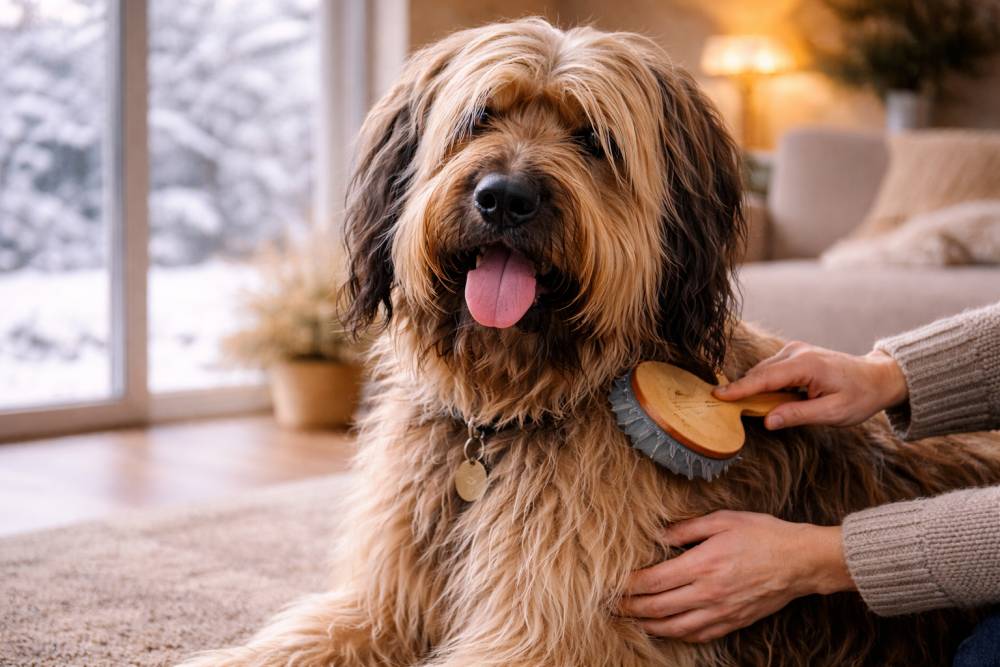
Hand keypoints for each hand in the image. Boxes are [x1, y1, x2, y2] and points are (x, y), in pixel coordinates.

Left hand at [620, 511, 853, 642]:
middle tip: (612, 606)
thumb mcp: (722, 520)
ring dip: (648, 626)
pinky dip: (675, 635)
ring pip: (674, 627)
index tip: (613, 584)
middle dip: (630, 608)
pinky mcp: (733, 622)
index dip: (629, 586)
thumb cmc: (763, 534)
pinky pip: (698, 635)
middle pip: (657, 608)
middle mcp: (708, 593)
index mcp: (702, 565)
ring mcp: (721, 612)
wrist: (800, 561)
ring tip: (631, 620)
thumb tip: (658, 534)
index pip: (654, 581)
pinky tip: (665, 630)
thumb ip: (686, 529)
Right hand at [713, 342, 907, 428]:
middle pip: (759, 373)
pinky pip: (771, 369)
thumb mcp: (832, 413)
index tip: (718, 395)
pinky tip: (768, 398)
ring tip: (750, 407)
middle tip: (727, 408)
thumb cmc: (859, 397)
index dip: (740, 389)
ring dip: (755, 388)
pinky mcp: (795, 354)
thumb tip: (767, 421)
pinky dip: (764, 383)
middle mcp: (797, 352)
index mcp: (806, 365)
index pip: (764, 378)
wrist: (877, 377)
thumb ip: (798, 415)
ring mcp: (795, 350)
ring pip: (763, 370)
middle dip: (743, 390)